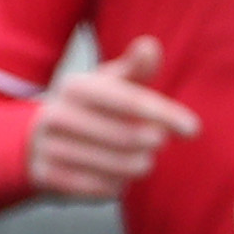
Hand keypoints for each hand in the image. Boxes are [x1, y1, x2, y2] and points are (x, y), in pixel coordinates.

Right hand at [23, 38, 192, 199]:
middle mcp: (55, 114)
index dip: (164, 114)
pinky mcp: (47, 176)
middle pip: (127, 137)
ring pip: (118, 167)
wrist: (40, 141)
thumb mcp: (110, 84)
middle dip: (153, 143)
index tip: (193, 129)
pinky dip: (119, 184)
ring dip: (140, 164)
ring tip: (140, 157)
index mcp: (74, 86)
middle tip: (158, 142)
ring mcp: (48, 146)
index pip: (129, 100)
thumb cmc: (92, 108)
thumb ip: (135, 69)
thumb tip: (150, 45)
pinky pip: (102, 188)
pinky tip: (116, 174)